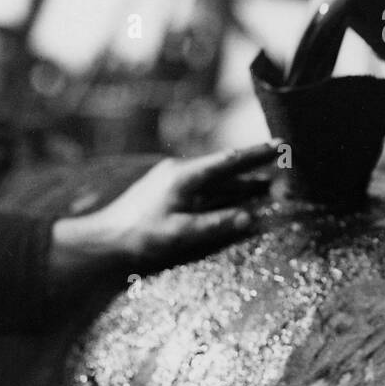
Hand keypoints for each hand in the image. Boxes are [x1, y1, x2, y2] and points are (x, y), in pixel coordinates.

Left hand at [49, 142, 278, 288]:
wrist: (103, 239)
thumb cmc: (139, 237)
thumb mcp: (179, 232)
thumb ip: (214, 224)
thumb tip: (249, 218)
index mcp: (184, 176)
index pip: (227, 161)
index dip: (255, 155)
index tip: (279, 146)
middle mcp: (181, 172)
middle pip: (225, 167)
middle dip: (254, 165)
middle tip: (282, 158)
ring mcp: (175, 182)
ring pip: (216, 180)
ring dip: (242, 182)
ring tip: (269, 183)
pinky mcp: (170, 193)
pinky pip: (206, 189)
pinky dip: (226, 192)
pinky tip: (238, 198)